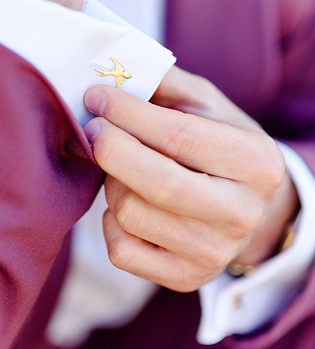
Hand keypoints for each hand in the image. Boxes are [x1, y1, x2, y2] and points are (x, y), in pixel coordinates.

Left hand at [83, 66, 297, 291]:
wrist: (246, 210)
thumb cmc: (216, 146)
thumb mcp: (205, 106)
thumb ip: (163, 83)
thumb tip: (112, 70)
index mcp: (256, 163)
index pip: (179, 136)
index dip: (128, 114)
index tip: (96, 96)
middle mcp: (241, 215)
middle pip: (155, 183)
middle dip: (109, 148)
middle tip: (92, 126)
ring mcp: (214, 254)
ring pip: (129, 213)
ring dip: (111, 183)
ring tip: (122, 169)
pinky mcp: (183, 278)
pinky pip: (119, 248)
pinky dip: (110, 221)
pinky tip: (128, 203)